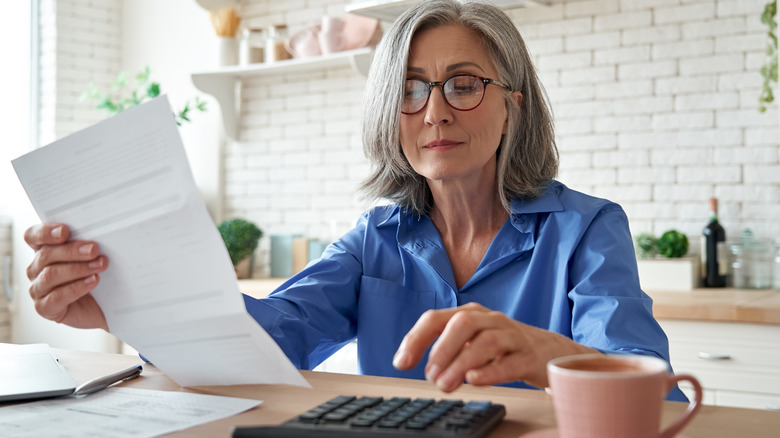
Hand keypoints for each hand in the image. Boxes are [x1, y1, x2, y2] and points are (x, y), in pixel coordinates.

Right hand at [24, 223, 108, 329]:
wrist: (103, 307)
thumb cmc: (95, 277)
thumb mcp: (91, 257)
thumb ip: (87, 245)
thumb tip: (97, 235)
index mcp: (43, 251)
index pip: (33, 236)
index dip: (45, 232)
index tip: (65, 231)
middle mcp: (36, 269)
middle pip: (46, 255)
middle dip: (72, 251)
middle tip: (94, 249)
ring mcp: (38, 289)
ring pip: (51, 275)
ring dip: (78, 269)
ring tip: (100, 265)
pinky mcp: (45, 308)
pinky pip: (57, 297)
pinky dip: (77, 288)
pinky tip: (93, 281)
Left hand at [392, 302, 597, 391]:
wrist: (550, 351)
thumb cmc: (504, 347)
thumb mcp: (472, 341)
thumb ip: (445, 349)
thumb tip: (416, 364)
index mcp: (471, 314)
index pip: (436, 318)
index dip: (416, 339)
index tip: (401, 363)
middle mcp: (491, 320)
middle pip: (463, 323)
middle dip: (441, 348)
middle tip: (429, 376)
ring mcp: (512, 336)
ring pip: (486, 341)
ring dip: (461, 363)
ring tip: (446, 385)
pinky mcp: (530, 356)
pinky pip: (511, 361)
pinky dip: (491, 371)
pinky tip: (474, 380)